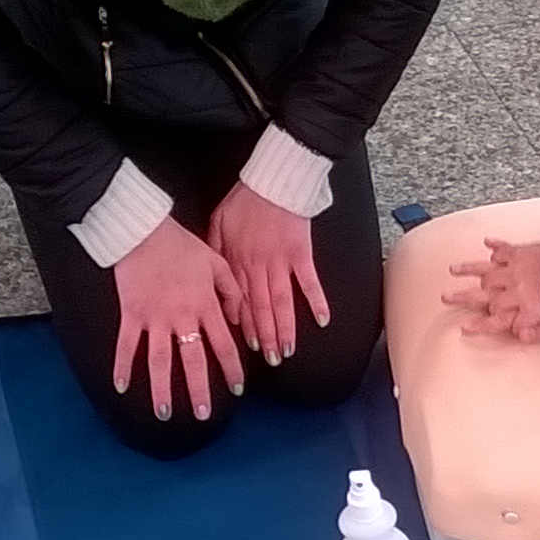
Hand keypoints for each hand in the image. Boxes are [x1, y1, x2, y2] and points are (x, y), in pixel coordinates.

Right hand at [113, 217, 245, 421]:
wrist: (145, 231)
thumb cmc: (182, 245)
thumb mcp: (217, 262)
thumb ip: (231, 292)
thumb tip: (238, 320)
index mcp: (205, 305)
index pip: (223, 345)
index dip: (231, 369)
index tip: (236, 390)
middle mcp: (181, 317)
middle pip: (192, 360)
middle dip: (199, 390)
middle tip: (203, 415)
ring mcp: (154, 318)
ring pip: (159, 361)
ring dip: (161, 389)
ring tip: (165, 413)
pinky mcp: (130, 314)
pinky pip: (126, 345)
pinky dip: (122, 367)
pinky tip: (121, 388)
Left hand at [207, 182, 329, 367]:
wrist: (272, 180)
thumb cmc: (244, 201)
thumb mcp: (217, 225)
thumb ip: (216, 255)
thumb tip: (219, 285)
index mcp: (237, 261)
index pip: (240, 301)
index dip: (245, 326)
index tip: (249, 346)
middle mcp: (258, 267)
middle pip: (261, 308)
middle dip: (266, 336)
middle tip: (271, 359)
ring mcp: (281, 262)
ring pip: (282, 302)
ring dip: (286, 328)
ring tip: (289, 350)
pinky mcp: (302, 253)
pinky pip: (310, 281)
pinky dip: (317, 301)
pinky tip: (323, 320)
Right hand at [443, 236, 539, 342]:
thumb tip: (521, 337)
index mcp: (527, 308)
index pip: (497, 320)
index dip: (480, 325)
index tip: (466, 327)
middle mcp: (518, 287)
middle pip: (485, 295)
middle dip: (464, 298)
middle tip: (448, 297)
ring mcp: (519, 267)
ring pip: (488, 270)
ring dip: (469, 269)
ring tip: (454, 269)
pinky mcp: (527, 251)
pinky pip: (506, 248)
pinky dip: (495, 246)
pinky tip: (487, 244)